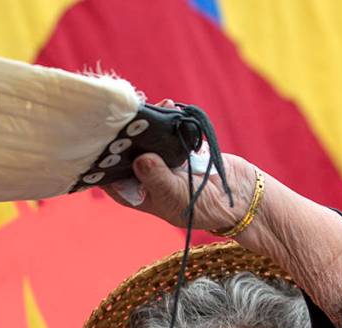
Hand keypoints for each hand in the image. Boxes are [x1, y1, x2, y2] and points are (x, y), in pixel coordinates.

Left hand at [104, 100, 257, 233]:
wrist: (239, 196)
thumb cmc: (206, 207)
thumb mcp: (178, 198)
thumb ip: (158, 179)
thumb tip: (141, 159)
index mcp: (135, 194)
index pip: (107, 175)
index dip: (102, 157)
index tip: (103, 136)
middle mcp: (141, 176)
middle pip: (123, 151)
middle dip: (125, 132)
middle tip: (127, 113)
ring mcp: (158, 159)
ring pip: (142, 136)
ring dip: (146, 120)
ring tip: (153, 106)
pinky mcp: (174, 146)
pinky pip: (163, 129)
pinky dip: (165, 117)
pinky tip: (168, 105)